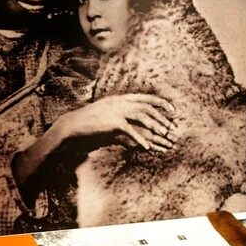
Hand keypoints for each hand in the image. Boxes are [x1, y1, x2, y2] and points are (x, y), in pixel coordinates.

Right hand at [57, 93, 176, 151]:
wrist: (73, 125)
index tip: (173, 110)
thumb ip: (120, 114)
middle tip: (171, 127)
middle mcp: (120, 102)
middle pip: (147, 106)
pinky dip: (140, 139)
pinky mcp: (113, 122)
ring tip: (164, 136)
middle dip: (162, 117)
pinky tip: (146, 148)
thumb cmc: (90, 122)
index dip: (161, 103)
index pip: (146, 98)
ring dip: (155, 126)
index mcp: (120, 99)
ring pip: (143, 116)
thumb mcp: (107, 113)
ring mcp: (117, 110)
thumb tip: (132, 119)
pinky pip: (131, 131)